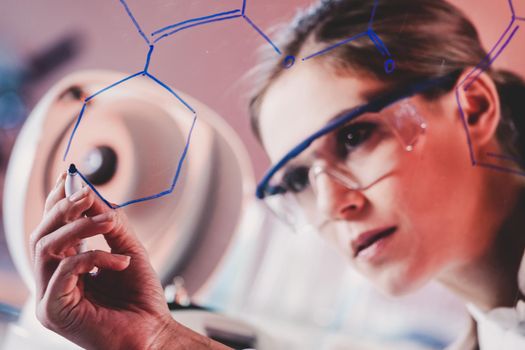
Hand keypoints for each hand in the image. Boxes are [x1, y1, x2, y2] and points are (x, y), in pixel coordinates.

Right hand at [31, 173, 227, 348]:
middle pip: (41, 234)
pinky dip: (92, 257)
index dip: (57, 200)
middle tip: (87, 195)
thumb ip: (110, 224)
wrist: (154, 332)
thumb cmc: (141, 297)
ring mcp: (50, 296)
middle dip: (64, 209)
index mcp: (67, 266)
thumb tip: (90, 193)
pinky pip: (63, 272)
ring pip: (46, 248)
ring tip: (109, 223)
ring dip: (80, 227)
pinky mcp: (53, 311)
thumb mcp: (129, 250)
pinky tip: (119, 262)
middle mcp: (54, 280)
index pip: (52, 228)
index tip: (69, 176)